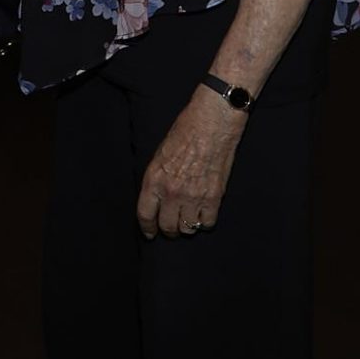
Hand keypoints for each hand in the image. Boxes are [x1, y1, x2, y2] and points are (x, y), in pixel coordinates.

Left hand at [135, 88, 247, 237]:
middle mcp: (172, 192)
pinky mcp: (214, 197)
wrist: (211, 125)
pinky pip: (208, 222)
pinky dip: (205, 221)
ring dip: (187, 226)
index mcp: (154, 180)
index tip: (150, 233)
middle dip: (168, 230)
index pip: (145, 214)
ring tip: (187, 219)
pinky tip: (203, 213)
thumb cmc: (183, 133)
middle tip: (170, 228)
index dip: (147, 227)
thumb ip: (156, 179)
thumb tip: (156, 199)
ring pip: (188, 228)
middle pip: (168, 226)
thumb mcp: (159, 155)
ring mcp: (194, 196)